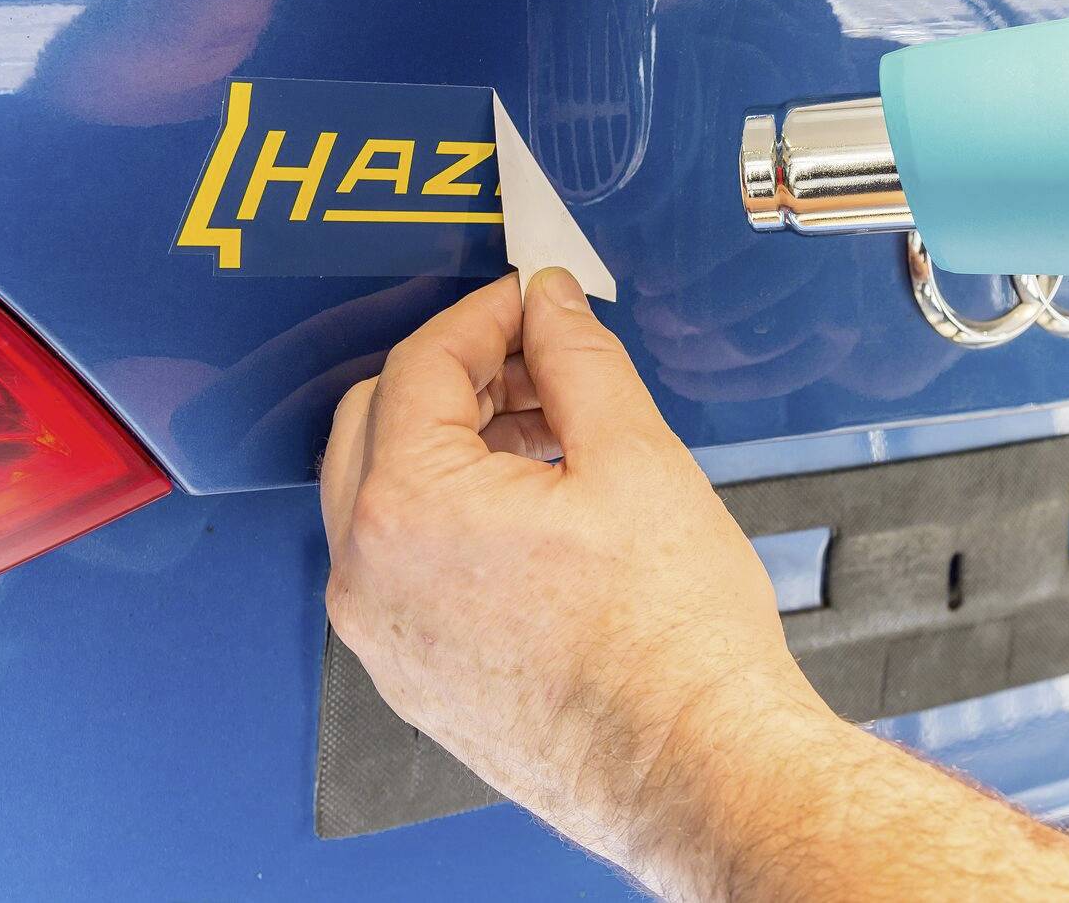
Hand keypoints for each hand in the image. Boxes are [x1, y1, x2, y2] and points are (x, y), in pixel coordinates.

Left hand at [322, 269, 1068, 901]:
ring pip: (386, 497)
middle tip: (540, 360)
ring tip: (558, 436)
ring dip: (456, 444)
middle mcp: (369, 577)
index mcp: (408, 509)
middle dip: (459, 375)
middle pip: (378, 423)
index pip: (421, 364)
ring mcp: (384, 637)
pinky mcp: (415, 677)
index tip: (532, 301)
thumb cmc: (673, 644)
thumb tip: (550, 306)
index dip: (486, 314)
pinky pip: (406, 565)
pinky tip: (540, 510)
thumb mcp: (634, 457)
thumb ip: (577, 358)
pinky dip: (453, 515)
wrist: (698, 767)